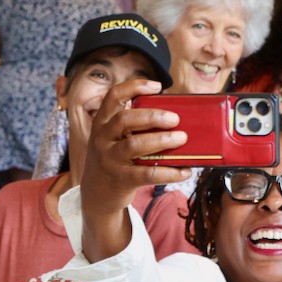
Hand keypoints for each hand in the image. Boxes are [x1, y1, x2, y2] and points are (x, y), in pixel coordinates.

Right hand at [81, 79, 190, 218]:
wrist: (96, 195)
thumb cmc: (115, 160)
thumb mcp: (114, 139)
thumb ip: (134, 128)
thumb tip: (175, 119)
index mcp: (102, 123)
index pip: (113, 97)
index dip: (134, 87)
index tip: (157, 86)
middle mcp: (102, 138)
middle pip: (125, 120)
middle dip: (151, 116)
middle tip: (175, 118)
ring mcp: (110, 159)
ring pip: (134, 145)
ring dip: (161, 140)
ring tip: (182, 138)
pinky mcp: (121, 179)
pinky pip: (147, 173)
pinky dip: (169, 172)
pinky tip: (185, 170)